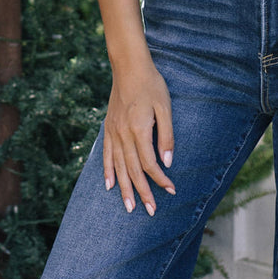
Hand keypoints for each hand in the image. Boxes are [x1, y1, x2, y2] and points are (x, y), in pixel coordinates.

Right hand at [103, 56, 175, 215]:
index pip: (149, 163)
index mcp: (139, 129)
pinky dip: (107, 171)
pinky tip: (109, 185)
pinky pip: (106, 155)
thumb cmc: (152, 85)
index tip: (171, 190)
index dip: (160, 179)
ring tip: (129, 207)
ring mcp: (113, 132)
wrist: (129, 67)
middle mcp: (123, 134)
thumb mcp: (166, 107)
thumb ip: (167, 136)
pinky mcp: (108, 128)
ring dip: (124, 189)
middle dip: (142, 192)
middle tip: (150, 211)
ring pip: (118, 167)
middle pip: (132, 170)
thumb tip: (167, 162)